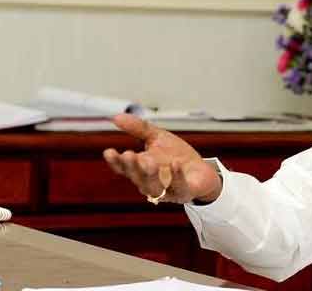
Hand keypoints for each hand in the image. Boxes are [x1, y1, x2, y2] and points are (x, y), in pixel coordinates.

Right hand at [102, 114, 221, 203]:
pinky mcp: (184, 193)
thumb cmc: (176, 155)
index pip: (123, 168)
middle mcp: (149, 183)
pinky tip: (175, 164)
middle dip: (131, 167)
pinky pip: (179, 187)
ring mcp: (166, 191)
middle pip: (136, 178)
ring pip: (153, 188)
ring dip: (150, 175)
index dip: (115, 162)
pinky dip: (177, 176)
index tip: (109, 152)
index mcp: (140, 170)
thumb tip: (115, 117)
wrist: (202, 170)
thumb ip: (139, 128)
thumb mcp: (157, 138)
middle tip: (128, 154)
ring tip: (149, 162)